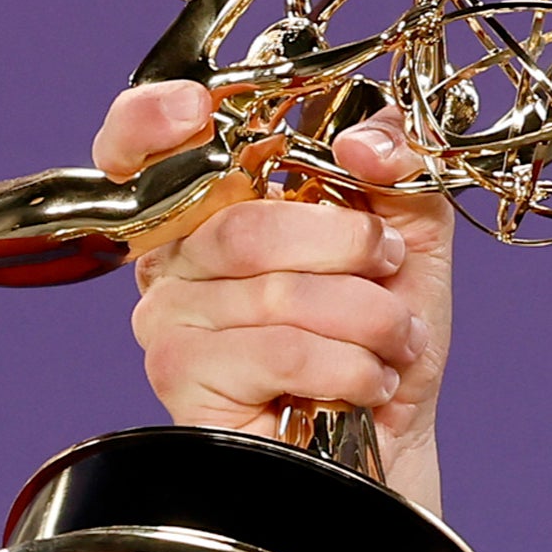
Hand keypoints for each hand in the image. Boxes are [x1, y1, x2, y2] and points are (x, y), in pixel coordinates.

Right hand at [100, 82, 455, 519]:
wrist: (394, 443)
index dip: (152, 120)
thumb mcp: (412, 237)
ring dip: (371, 319)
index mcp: (215, 210)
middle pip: (250, 224)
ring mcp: (168, 321)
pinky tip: (367, 382)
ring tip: (393, 343)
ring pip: (278, 292)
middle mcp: (174, 261)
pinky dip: (352, 366)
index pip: (140, 149)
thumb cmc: (387, 340)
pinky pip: (282, 350)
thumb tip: (364, 141)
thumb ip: (399, 168)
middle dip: (353, 248)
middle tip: (390, 271)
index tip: (197, 108)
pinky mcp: (184, 378)